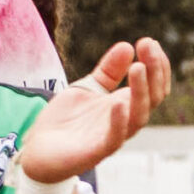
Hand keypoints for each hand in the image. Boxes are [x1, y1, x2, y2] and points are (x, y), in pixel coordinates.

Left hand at [15, 39, 171, 185]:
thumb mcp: (86, 88)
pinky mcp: (96, 152)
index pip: (154, 85)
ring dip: (141, 92)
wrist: (37, 151)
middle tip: (148, 47)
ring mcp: (112, 136)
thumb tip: (127, 46)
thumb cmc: (65, 121)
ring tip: (137, 67)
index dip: (156, 64)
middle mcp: (125, 120)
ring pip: (139, 117)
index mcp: (125, 104)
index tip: (148, 41)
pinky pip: (115, 138)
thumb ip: (107, 71)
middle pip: (153, 97)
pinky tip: (117, 102)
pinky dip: (119, 121)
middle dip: (154, 71)